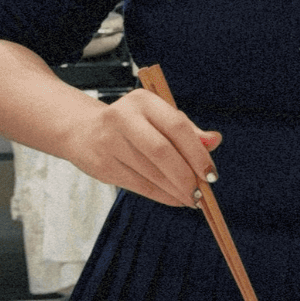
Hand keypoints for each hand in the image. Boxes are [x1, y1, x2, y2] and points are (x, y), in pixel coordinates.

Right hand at [65, 88, 221, 209]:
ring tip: (192, 199)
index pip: (176, 126)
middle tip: (202, 193)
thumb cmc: (132, 124)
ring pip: (150, 172)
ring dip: (176, 190)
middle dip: (186, 176)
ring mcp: (109, 142)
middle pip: (161, 151)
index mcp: (143, 101)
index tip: (211, 174)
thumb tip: (215, 141)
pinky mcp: (103, 165)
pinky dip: (162, 196)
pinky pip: (139, 186)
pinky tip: (175, 199)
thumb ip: (188, 130)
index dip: (197, 153)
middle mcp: (123, 118)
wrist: (84, 131)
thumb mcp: (158, 117)